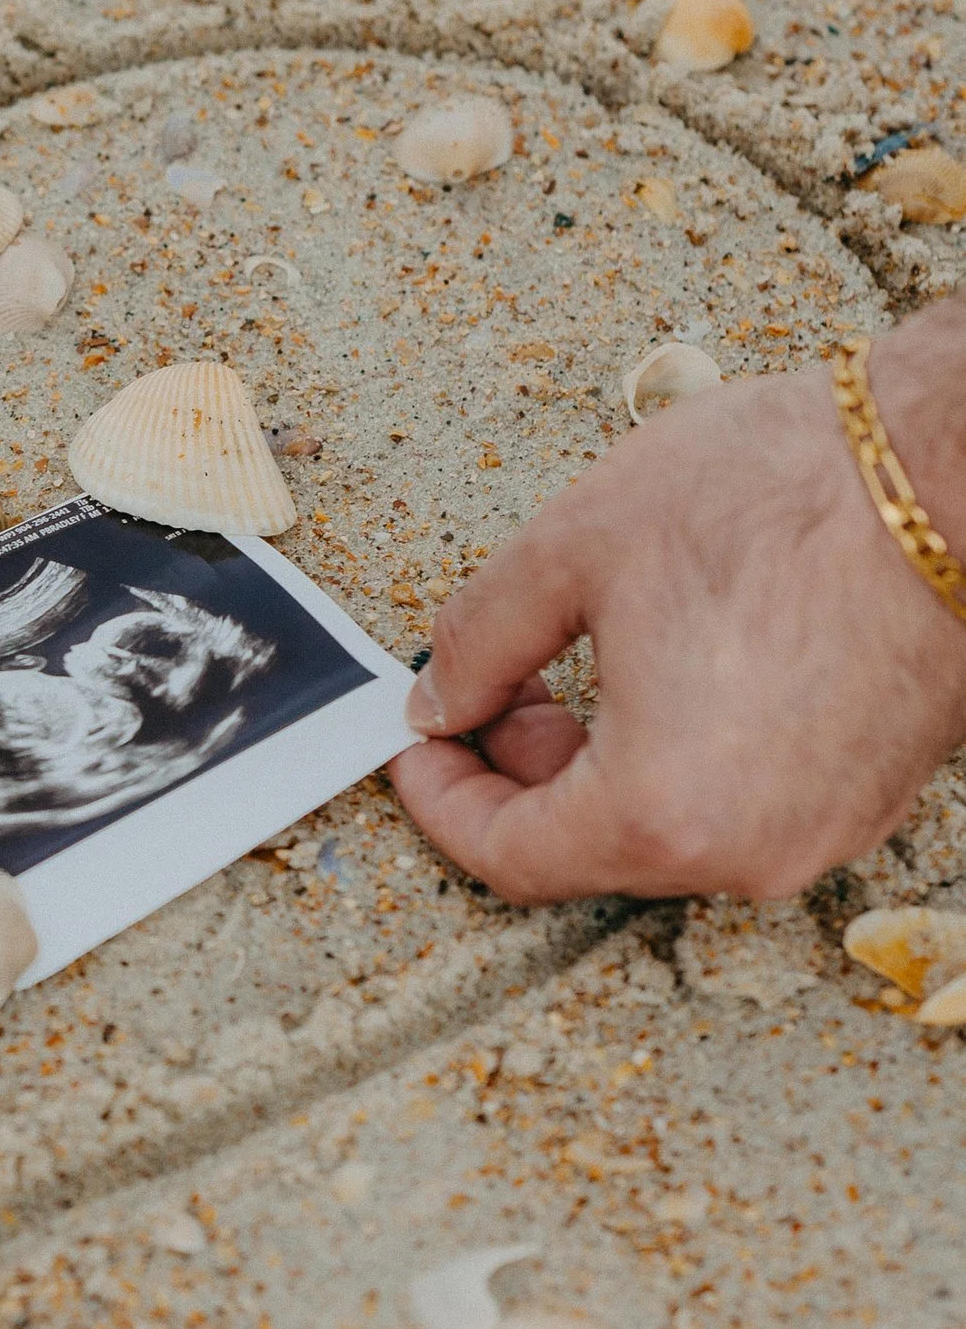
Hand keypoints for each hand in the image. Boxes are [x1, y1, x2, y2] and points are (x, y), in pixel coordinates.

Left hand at [388, 311, 965, 902]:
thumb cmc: (783, 500)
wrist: (949, 472)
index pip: (509, 856)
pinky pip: (741, 801)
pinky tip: (671, 666)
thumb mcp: (574, 547)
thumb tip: (436, 697)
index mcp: (663, 813)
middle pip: (590, 850)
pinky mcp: (866, 794)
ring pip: (669, 827)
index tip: (416, 742)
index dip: (441, 798)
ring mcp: (821, 832)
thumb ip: (479, 639)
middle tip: (495, 683)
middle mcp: (750, 853)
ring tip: (584, 658)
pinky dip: (681, 756)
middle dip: (522, 772)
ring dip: (603, 760)